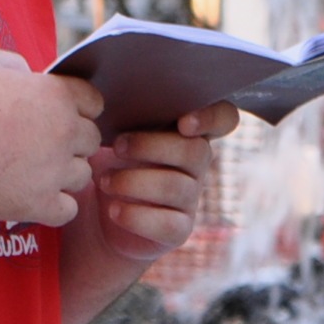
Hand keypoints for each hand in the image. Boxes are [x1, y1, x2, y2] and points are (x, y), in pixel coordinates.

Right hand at [0, 51, 102, 224]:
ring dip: (64, 173)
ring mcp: (54, 172)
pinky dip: (54, 206)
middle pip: (91, 139)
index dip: (78, 106)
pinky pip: (67, 210)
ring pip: (82, 175)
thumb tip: (26, 76)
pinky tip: (34, 196)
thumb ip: (15, 67)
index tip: (61, 113)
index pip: (94, 101)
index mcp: (55, 95)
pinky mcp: (39, 205)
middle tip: (44, 143)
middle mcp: (64, 133)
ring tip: (36, 171)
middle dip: (72, 140)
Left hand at [89, 103, 240, 260]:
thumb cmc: (110, 162)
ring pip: (176, 187)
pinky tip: (114, 209)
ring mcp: (190, 199)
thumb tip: (103, 93)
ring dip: (134, 181)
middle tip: (116, 147)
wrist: (98, 217)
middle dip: (151, 147)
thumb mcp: (114, 132)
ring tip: (103, 181)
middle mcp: (196, 165)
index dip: (212, 117)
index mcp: (187, 133)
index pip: (224, 119)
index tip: (183, 123)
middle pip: (196, 152)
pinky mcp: (178, 230)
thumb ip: (124, 112)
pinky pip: (167, 223)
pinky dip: (136, 215)